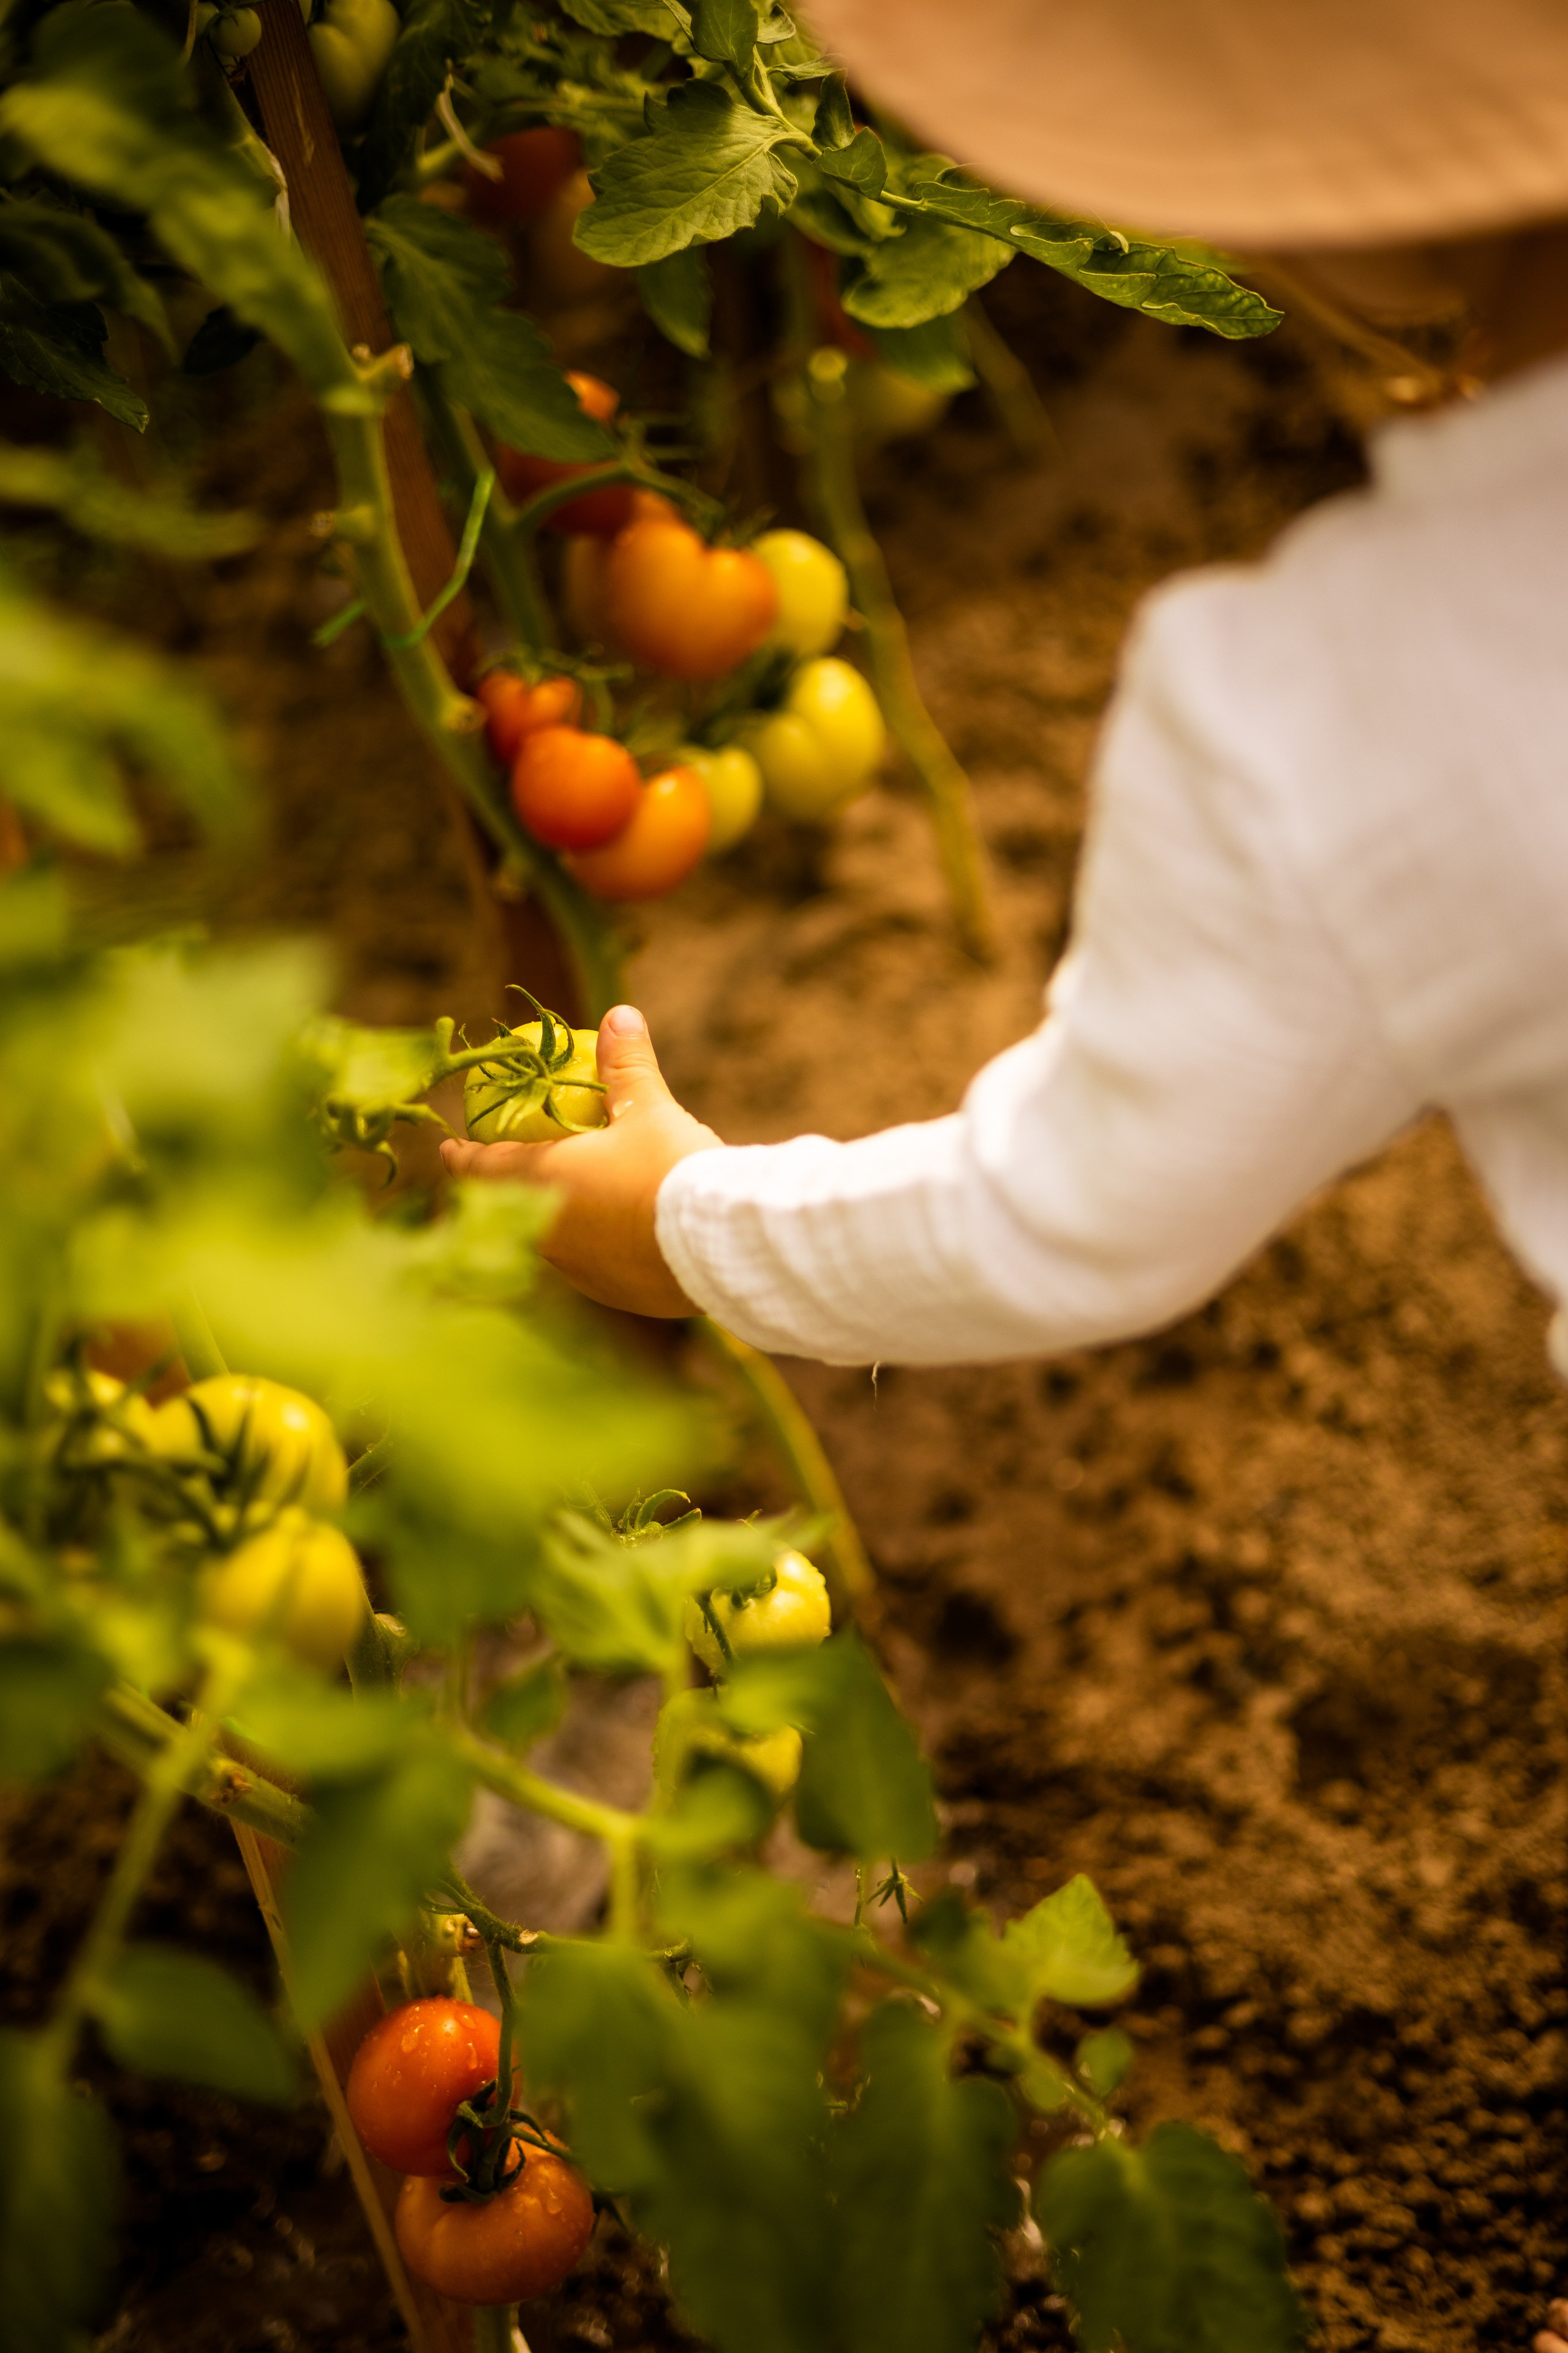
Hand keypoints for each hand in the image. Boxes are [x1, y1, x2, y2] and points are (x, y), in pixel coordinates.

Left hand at [438, 1003, 720, 1315]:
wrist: (721, 1242)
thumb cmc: (671, 1169)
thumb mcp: (648, 1109)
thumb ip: (626, 1065)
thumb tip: (618, 1014)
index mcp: (543, 1183)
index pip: (481, 1170)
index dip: (462, 1158)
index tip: (449, 1150)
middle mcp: (551, 1236)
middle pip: (513, 1209)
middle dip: (510, 1188)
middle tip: (515, 1166)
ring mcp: (583, 1273)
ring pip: (554, 1243)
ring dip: (556, 1219)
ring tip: (575, 1198)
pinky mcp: (618, 1295)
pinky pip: (594, 1267)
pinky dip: (598, 1247)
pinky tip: (621, 1233)